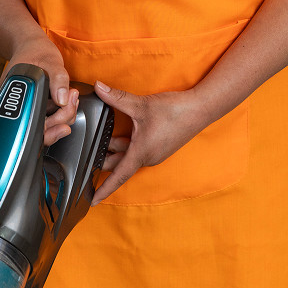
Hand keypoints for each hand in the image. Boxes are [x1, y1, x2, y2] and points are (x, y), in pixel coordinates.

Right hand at [7, 32, 78, 147]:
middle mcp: (18, 105)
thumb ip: (58, 79)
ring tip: (71, 98)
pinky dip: (62, 111)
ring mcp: (27, 107)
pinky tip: (67, 100)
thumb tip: (62, 99)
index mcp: (12, 95)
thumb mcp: (50, 60)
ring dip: (63, 115)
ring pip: (46, 125)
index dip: (48, 127)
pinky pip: (49, 117)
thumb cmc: (35, 51)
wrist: (32, 45)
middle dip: (60, 120)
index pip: (28, 124)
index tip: (63, 124)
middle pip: (38, 129)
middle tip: (71, 103)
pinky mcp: (37, 106)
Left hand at [90, 80, 208, 203]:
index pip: (118, 176)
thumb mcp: (141, 104)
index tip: (93, 200)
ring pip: (128, 156)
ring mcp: (155, 153)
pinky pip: (137, 150)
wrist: (200, 109)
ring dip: (115, 148)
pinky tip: (121, 132)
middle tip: (87, 150)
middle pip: (119, 164)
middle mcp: (148, 158)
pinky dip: (126, 144)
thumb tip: (98, 87)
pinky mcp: (159, 147)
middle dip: (103, 158)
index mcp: (141, 153)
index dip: (104, 189)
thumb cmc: (174, 111)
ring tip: (101, 134)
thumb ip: (116, 97)